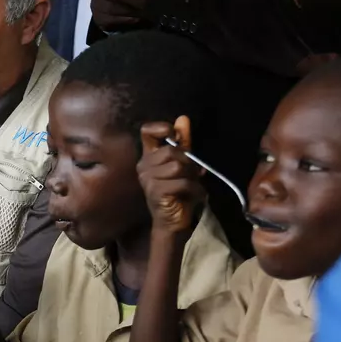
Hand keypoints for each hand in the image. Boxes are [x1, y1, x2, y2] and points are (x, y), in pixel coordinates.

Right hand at [137, 116, 205, 235]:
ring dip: (191, 176)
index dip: (161, 128)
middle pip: (171, 150)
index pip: (147, 132)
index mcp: (148, 157)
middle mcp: (144, 166)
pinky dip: (194, 189)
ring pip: (177, 166)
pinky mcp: (156, 191)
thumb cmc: (177, 193)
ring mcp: (148, 179)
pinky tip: (196, 195)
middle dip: (187, 162)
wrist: (173, 222)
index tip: (174, 134)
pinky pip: (181, 182)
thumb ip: (182, 142)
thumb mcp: (183, 164)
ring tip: (192, 186)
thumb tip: (183, 119)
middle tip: (192, 175)